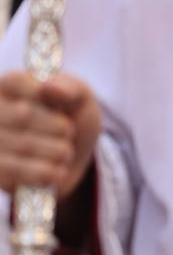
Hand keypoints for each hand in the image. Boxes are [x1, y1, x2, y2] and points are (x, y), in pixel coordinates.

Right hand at [0, 71, 101, 198]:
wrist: (69, 161)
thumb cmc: (72, 121)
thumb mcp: (81, 101)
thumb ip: (71, 88)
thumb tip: (47, 86)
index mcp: (9, 87)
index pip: (16, 81)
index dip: (41, 92)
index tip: (63, 103)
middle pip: (24, 115)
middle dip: (59, 127)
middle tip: (69, 132)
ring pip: (25, 145)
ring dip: (58, 151)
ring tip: (66, 153)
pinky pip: (16, 172)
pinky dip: (46, 173)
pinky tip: (57, 171)